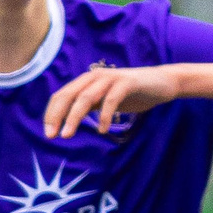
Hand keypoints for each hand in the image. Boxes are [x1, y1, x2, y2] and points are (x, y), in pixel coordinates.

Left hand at [44, 63, 183, 138]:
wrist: (163, 83)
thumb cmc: (132, 93)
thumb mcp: (105, 100)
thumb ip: (88, 105)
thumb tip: (66, 121)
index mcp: (87, 81)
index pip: (61, 95)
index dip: (51, 114)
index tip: (49, 133)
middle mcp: (95, 76)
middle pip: (68, 95)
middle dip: (57, 116)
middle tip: (52, 136)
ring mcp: (111, 78)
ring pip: (85, 97)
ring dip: (74, 117)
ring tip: (67, 134)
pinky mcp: (128, 83)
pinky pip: (111, 100)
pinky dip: (104, 116)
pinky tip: (102, 130)